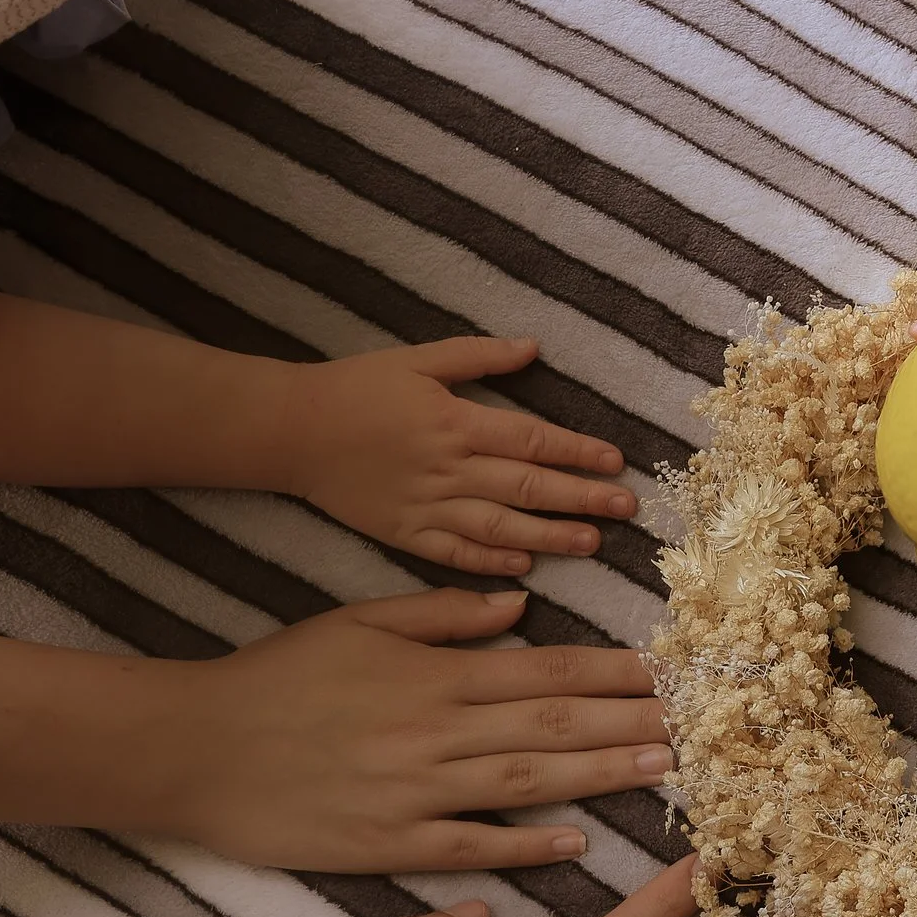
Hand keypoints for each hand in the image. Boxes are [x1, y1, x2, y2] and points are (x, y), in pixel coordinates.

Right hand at [160, 587, 675, 869]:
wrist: (190, 749)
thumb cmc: (276, 679)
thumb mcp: (358, 621)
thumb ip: (442, 613)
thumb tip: (519, 605)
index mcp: (436, 673)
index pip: (549, 669)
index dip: (617, 673)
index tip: (672, 673)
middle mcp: (437, 731)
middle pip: (557, 724)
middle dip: (634, 722)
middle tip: (701, 725)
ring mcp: (416, 792)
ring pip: (530, 781)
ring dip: (603, 775)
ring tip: (666, 771)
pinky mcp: (389, 844)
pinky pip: (471, 845)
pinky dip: (525, 845)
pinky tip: (577, 841)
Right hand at [283, 337, 634, 575]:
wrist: (289, 430)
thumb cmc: (357, 388)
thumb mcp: (418, 360)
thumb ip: (478, 356)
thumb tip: (534, 348)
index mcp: (456, 422)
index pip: (533, 440)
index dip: (578, 452)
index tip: (616, 463)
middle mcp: (449, 468)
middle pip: (528, 486)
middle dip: (582, 498)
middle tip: (627, 508)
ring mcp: (427, 506)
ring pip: (501, 527)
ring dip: (550, 537)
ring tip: (592, 543)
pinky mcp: (404, 534)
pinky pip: (455, 554)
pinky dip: (492, 563)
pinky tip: (526, 568)